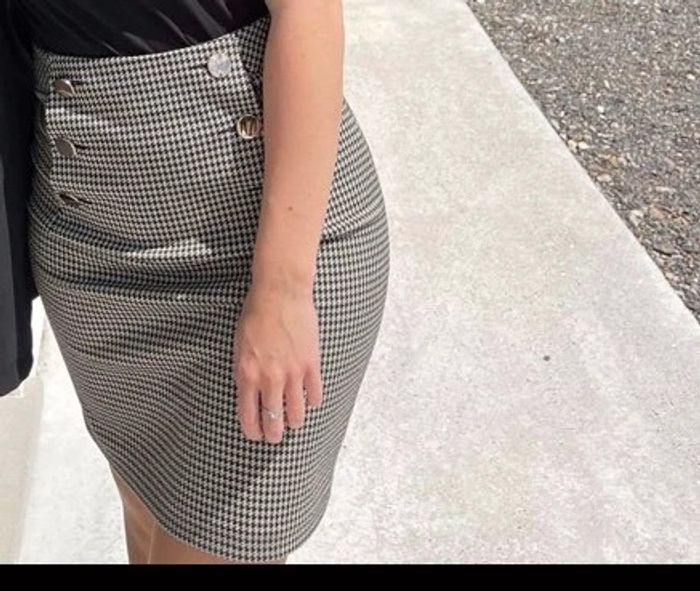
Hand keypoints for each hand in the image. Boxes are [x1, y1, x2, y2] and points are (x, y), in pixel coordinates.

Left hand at [232, 282, 323, 442]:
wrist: (280, 293)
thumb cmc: (256, 314)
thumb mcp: (239, 346)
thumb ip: (244, 371)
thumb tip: (249, 392)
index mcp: (247, 374)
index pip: (248, 416)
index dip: (252, 431)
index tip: (255, 436)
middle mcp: (269, 378)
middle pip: (273, 421)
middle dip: (274, 434)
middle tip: (275, 436)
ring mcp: (292, 373)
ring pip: (296, 413)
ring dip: (295, 422)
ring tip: (294, 422)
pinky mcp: (311, 364)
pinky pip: (315, 394)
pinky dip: (313, 401)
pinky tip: (310, 401)